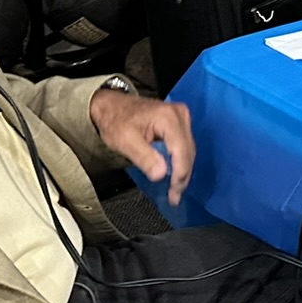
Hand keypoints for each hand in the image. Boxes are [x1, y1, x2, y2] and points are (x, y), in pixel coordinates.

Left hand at [90, 88, 194, 205]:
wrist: (112, 106)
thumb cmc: (116, 120)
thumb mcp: (125, 141)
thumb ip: (144, 157)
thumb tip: (161, 175)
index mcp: (168, 117)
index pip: (181, 151)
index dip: (179, 175)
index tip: (174, 193)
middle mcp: (180, 114)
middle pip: (188, 152)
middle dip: (182, 176)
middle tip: (174, 196)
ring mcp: (182, 116)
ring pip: (188, 150)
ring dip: (182, 171)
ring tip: (174, 189)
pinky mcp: (180, 121)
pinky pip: (185, 145)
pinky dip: (180, 162)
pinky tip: (174, 174)